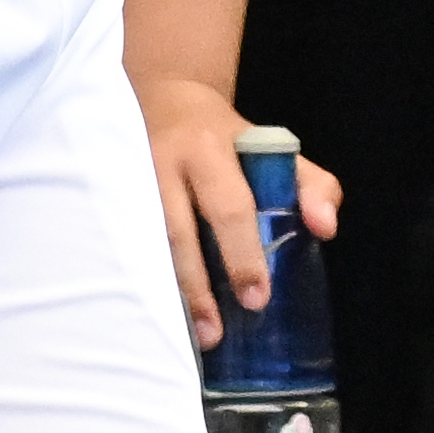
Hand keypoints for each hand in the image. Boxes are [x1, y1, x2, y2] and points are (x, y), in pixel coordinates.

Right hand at [132, 74, 346, 347]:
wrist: (164, 97)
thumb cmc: (227, 137)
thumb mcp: (274, 147)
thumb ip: (310, 184)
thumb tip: (326, 228)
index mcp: (211, 149)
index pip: (229, 205)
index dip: (243, 253)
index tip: (257, 297)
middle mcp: (164, 163)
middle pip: (178, 231)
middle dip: (198, 285)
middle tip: (218, 330)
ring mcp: (129, 182)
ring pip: (146, 245)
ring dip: (170, 292)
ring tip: (194, 335)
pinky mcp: (107, 198)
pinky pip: (124, 247)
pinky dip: (142, 281)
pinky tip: (156, 314)